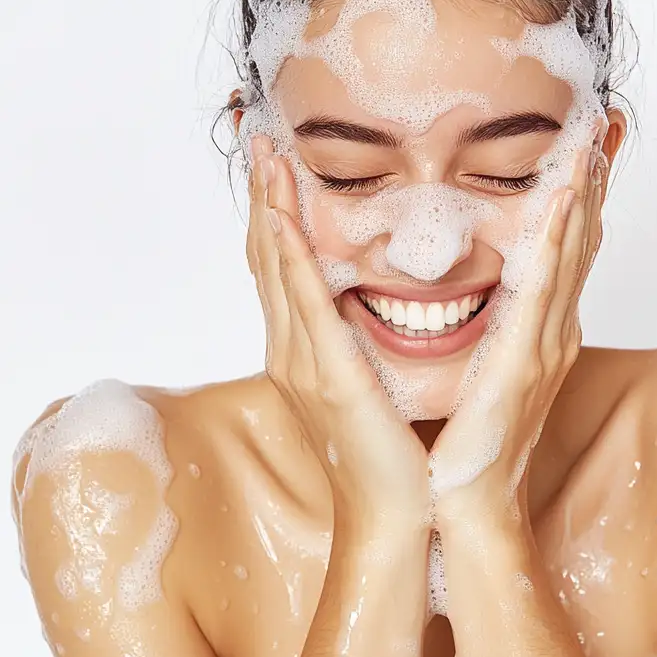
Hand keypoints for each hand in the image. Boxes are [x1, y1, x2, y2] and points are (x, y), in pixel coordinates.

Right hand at [246, 139, 429, 539]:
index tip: (274, 161)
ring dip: (270, 211)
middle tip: (259, 141)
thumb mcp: (374, 378)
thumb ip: (364, 338)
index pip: (284, 266)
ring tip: (266, 160)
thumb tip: (374, 300)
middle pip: (269, 258)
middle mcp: (294, 351)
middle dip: (263, 197)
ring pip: (279, 271)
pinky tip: (280, 222)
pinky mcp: (328, 377)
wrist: (397, 515)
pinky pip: (303, 306)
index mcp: (307, 351)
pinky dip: (288, 258)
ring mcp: (304, 363)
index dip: (274, 212)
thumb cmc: (394, 452)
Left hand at [427, 143, 607, 523]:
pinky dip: (556, 240)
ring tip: (590, 146)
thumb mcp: (487, 376)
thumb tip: (485, 302)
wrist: (467, 509)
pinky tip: (562, 202)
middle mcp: (556, 332)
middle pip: (582, 243)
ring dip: (582, 197)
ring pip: (570, 254)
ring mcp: (546, 344)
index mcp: (545, 334)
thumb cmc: (469, 451)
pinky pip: (542, 287)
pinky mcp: (524, 358)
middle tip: (603, 129)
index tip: (589, 150)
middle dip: (593, 185)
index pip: (570, 252)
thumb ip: (494, 336)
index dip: (582, 200)